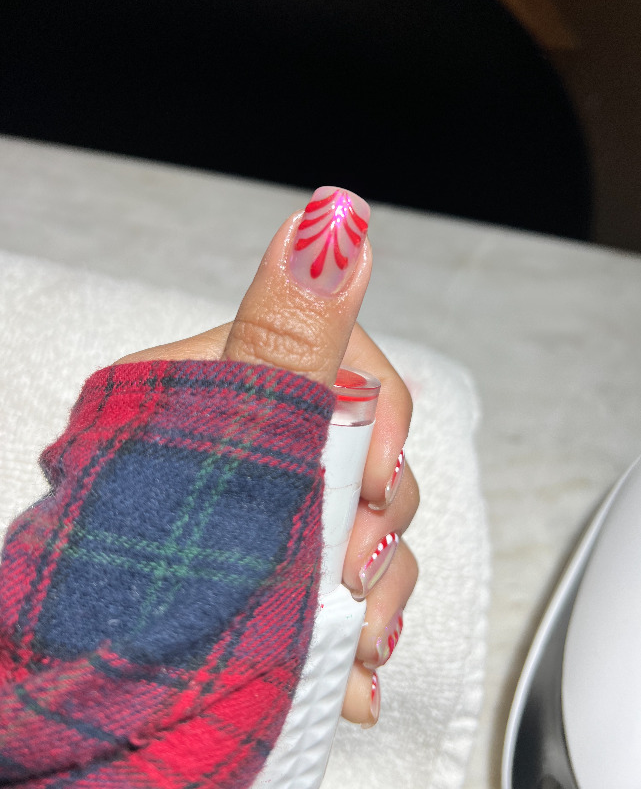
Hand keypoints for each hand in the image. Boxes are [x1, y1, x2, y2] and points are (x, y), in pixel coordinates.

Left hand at [118, 187, 419, 726]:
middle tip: (349, 575)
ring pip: (372, 530)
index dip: (375, 424)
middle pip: (368, 455)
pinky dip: (366, 635)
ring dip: (380, 592)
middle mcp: (255, 451)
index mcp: (230, 394)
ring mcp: (272, 522)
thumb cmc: (140, 563)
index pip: (342, 366)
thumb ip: (286, 334)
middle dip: (376, 523)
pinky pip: (357, 594)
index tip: (372, 483)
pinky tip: (356, 673)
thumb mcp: (225, 439)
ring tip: (356, 645)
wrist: (99, 700)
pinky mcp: (286, 587)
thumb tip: (334, 219)